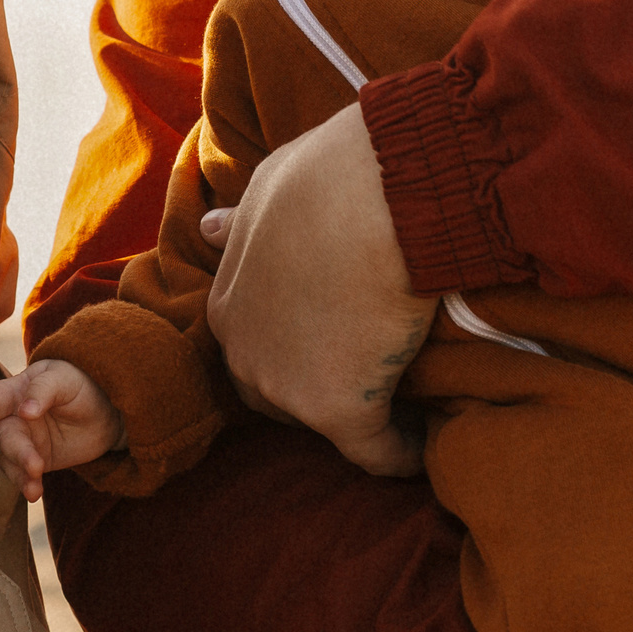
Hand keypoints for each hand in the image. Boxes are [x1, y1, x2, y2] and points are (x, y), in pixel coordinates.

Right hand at [0, 360, 126, 500]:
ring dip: (19, 475)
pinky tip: (35, 493)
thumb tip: (24, 411)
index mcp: (15, 391)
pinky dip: (27, 485)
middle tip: (35, 465)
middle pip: (5, 437)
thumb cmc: (80, 384)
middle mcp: (14, 418)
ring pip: (10, 460)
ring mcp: (24, 442)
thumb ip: (43, 389)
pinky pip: (24, 475)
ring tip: (33, 488)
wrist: (107, 411)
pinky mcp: (36, 462)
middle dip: (17, 453)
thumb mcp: (64, 378)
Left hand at [203, 104, 435, 477]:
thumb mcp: (266, 189)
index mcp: (228, 304)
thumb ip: (240, 221)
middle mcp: (245, 354)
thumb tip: (208, 227)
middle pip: (277, 394)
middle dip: (314, 389)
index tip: (335, 339)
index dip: (294, 346)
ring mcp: (288, 387)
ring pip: (322, 423)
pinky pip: (375, 451)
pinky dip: (401, 453)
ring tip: (402, 411)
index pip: (253, 346)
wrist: (374, 196)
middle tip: (366, 374)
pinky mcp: (339, 411)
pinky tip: (424, 450)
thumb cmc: (328, 178)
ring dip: (356, 419)